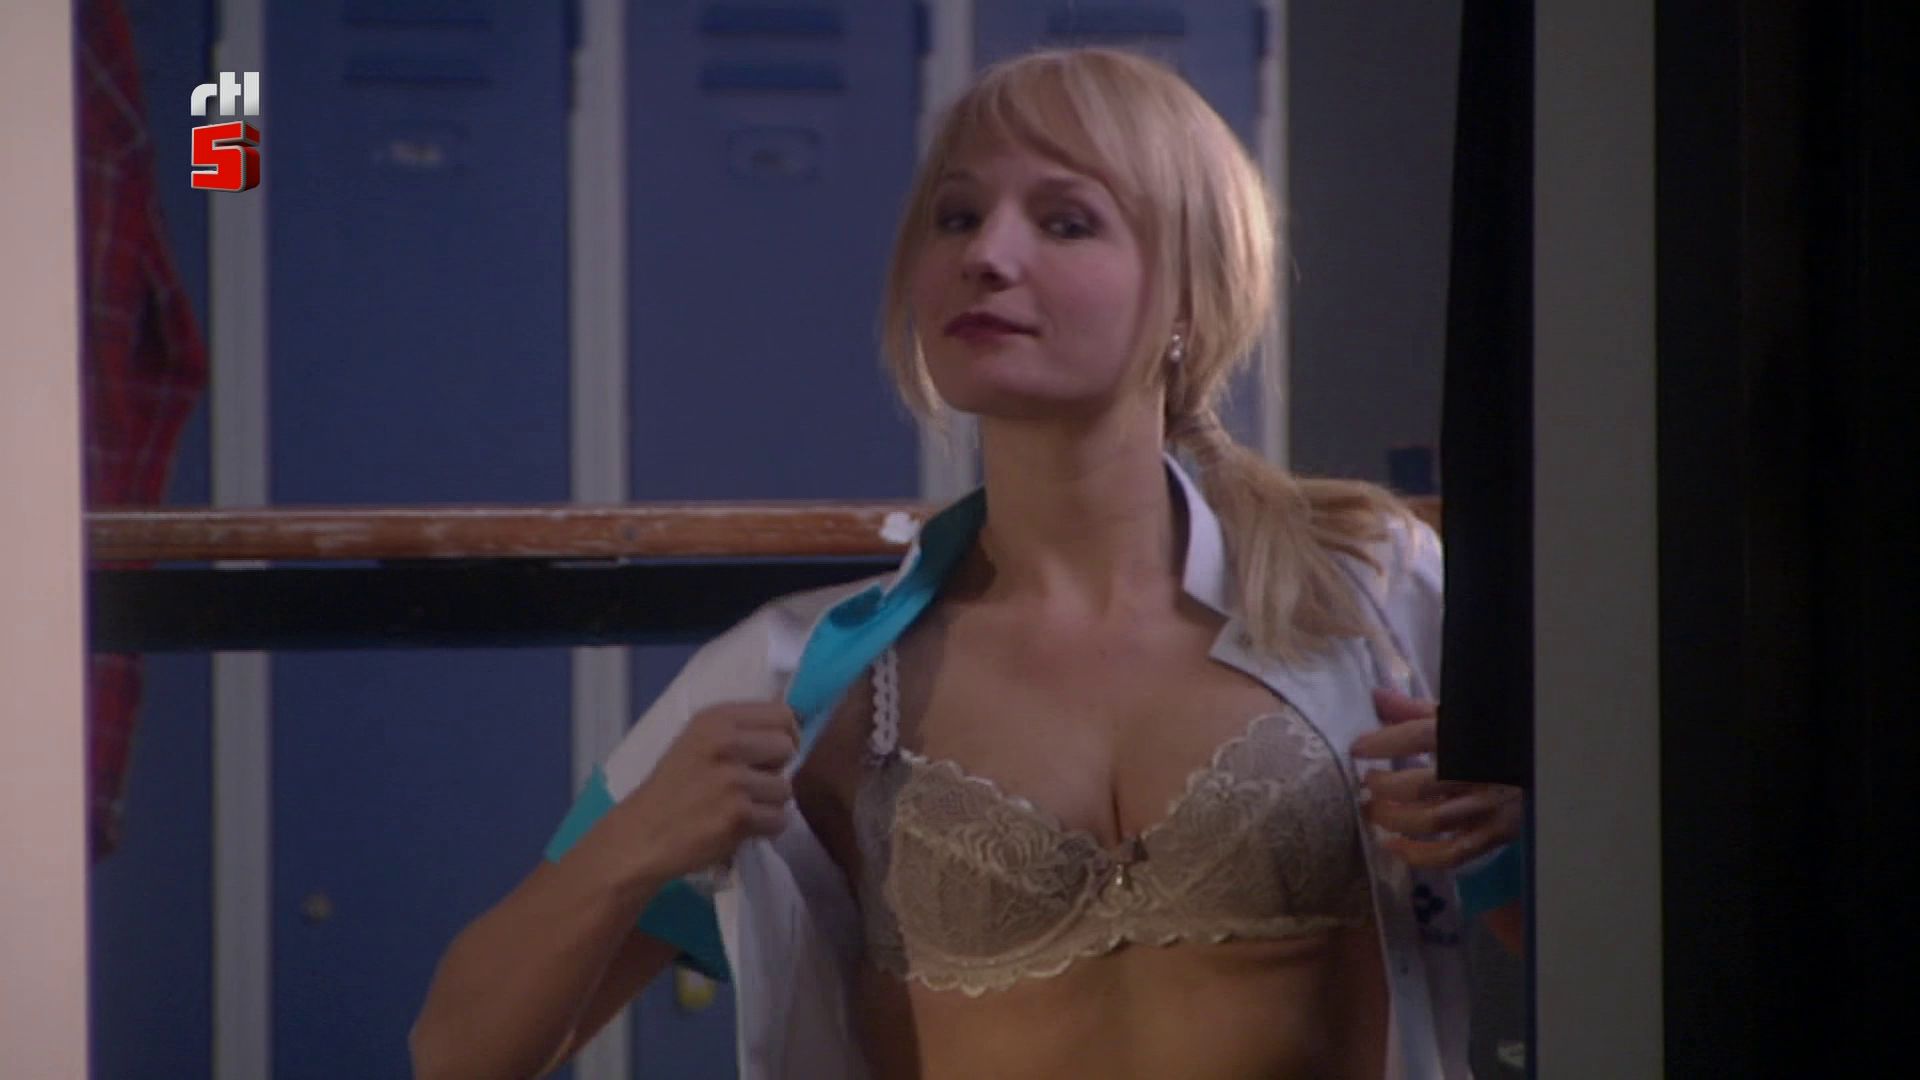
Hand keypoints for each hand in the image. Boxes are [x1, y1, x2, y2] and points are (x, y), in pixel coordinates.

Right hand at [605, 702, 799, 886]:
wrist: (640, 836)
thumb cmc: (673, 789)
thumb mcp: (698, 742)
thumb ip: (740, 731)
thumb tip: (793, 726)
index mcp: (716, 719)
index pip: (781, 714)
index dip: (785, 735)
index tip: (771, 754)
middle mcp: (725, 743)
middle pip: (787, 748)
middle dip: (776, 769)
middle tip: (751, 784)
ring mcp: (732, 780)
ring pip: (785, 789)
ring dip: (769, 803)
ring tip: (739, 808)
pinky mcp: (737, 815)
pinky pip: (779, 819)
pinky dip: (765, 828)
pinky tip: (740, 827)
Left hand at [1349, 688, 1522, 870]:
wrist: (1549, 767)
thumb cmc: (1492, 743)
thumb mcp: (1458, 722)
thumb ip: (1415, 712)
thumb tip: (1376, 696)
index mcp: (1470, 738)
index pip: (1421, 736)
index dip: (1384, 742)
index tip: (1357, 749)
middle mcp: (1478, 773)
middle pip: (1421, 784)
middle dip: (1384, 787)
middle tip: (1366, 784)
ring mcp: (1487, 807)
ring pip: (1432, 820)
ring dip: (1393, 819)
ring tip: (1371, 812)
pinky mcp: (1495, 835)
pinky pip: (1453, 853)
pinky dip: (1419, 856)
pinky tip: (1393, 848)